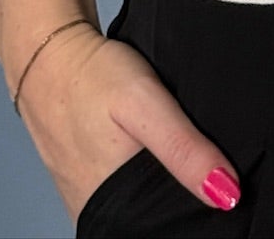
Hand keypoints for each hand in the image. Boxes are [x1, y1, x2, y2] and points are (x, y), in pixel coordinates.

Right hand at [12, 21, 242, 223]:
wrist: (47, 51)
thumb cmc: (91, 76)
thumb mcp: (144, 103)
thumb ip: (183, 148)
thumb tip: (226, 193)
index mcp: (113, 208)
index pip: (169, 227)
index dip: (199, 212)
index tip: (223, 188)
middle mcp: (97, 211)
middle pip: (155, 217)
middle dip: (183, 196)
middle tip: (205, 161)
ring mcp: (88, 197)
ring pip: (140, 203)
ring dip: (163, 184)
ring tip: (183, 154)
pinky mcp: (86, 179)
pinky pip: (123, 188)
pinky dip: (143, 172)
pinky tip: (155, 151)